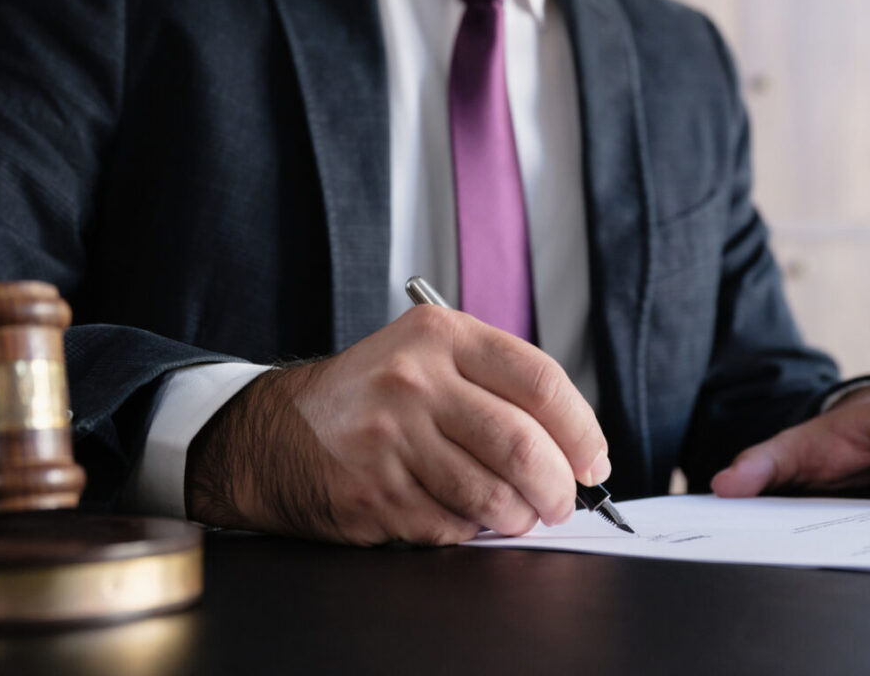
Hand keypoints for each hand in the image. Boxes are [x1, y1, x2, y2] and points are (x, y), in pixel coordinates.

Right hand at [185, 304, 609, 545]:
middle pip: (521, 445)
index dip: (581, 430)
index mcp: (440, 337)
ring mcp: (389, 440)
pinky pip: (451, 526)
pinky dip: (470, 531)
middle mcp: (414, 382)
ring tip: (517, 514)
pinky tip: (461, 517)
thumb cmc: (372, 396)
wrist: (275, 433)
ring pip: (491, 495)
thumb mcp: (429, 355)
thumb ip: (498, 383)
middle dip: (557, 487)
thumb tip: (574, 445)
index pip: (540, 382)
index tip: (593, 460)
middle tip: (561, 501)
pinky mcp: (372, 493)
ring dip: (518, 517)